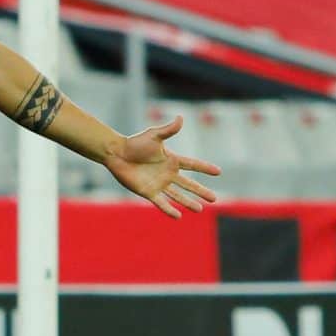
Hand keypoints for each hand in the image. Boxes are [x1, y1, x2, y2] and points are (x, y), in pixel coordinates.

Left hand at [102, 116, 220, 218]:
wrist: (117, 154)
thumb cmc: (135, 143)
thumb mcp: (154, 135)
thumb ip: (168, 130)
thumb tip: (181, 118)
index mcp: (171, 160)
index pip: (192, 165)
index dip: (205, 168)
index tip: (218, 172)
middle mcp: (167, 173)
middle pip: (188, 184)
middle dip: (201, 191)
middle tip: (214, 199)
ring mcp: (159, 184)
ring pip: (178, 195)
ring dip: (188, 202)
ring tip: (200, 209)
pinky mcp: (148, 192)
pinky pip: (161, 203)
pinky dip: (169, 210)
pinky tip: (178, 216)